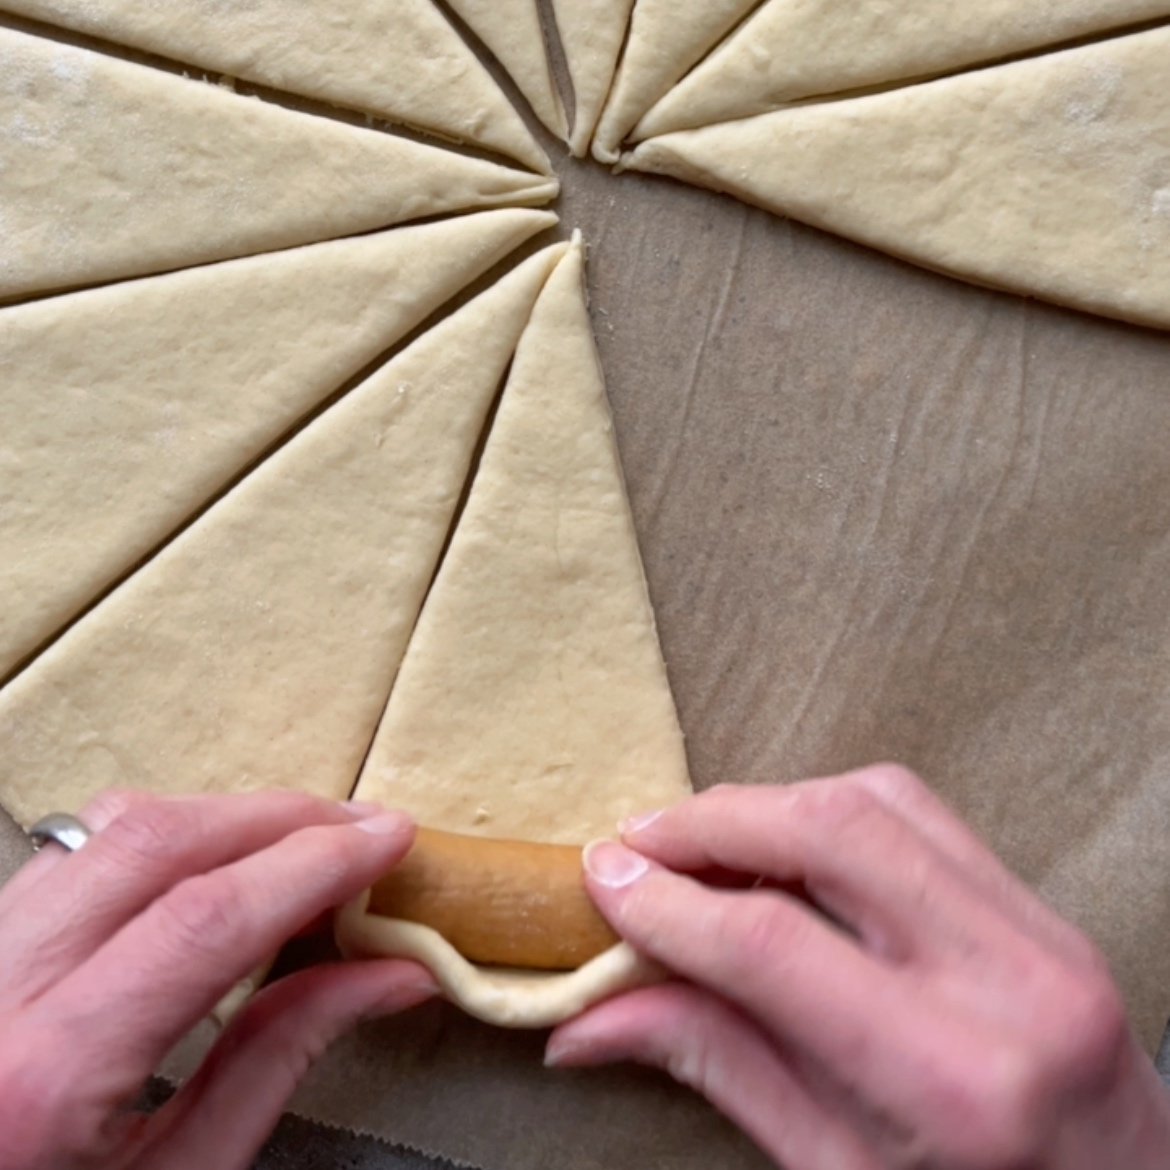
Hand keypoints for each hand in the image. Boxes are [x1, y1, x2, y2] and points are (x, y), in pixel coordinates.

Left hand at [0, 789, 435, 1169]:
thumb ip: (281, 1058)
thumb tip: (391, 973)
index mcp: (45, 1077)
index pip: (206, 919)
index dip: (314, 862)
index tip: (389, 840)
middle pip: (154, 842)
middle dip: (278, 818)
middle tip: (360, 829)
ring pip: (106, 826)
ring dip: (221, 816)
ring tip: (301, 840)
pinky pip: (75, 849)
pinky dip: (162, 838)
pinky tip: (217, 860)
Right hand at [548, 766, 1169, 1168]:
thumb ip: (719, 1068)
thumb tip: (590, 1019)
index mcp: (958, 1081)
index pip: (775, 946)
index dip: (669, 904)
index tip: (604, 882)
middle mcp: (1010, 984)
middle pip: (829, 834)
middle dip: (710, 823)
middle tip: (635, 842)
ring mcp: (1040, 932)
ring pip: (875, 800)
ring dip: (767, 803)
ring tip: (695, 839)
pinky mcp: (1039, 905)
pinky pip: (920, 812)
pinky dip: (830, 805)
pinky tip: (781, 838)